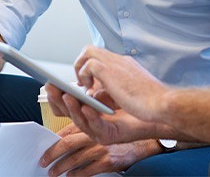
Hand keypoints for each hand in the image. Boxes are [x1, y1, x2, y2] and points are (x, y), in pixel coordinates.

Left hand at [39, 123, 158, 176]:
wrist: (144, 140)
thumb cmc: (125, 130)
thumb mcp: (106, 121)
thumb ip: (89, 124)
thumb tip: (68, 133)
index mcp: (92, 123)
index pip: (68, 130)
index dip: (54, 139)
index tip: (45, 146)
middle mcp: (95, 134)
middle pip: (67, 144)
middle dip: (52, 154)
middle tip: (43, 161)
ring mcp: (100, 148)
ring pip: (74, 159)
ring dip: (61, 167)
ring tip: (53, 172)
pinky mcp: (108, 161)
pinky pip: (87, 170)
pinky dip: (77, 175)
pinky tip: (71, 176)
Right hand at [48, 84, 166, 145]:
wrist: (160, 110)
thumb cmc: (140, 97)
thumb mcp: (113, 83)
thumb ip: (96, 81)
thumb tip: (85, 74)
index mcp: (91, 108)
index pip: (69, 103)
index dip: (58, 95)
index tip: (50, 83)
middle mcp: (93, 120)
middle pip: (69, 112)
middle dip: (58, 100)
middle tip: (52, 88)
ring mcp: (101, 130)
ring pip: (80, 120)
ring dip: (72, 107)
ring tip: (68, 95)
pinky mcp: (110, 136)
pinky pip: (97, 127)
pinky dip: (91, 117)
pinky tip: (88, 107)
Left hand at [74, 46, 169, 120]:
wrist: (161, 103)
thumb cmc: (150, 103)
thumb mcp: (129, 93)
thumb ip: (113, 90)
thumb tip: (96, 94)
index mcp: (126, 64)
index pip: (103, 56)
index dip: (93, 67)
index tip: (90, 83)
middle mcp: (120, 60)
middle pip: (92, 49)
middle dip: (82, 64)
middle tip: (83, 82)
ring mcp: (115, 63)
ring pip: (87, 51)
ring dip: (81, 68)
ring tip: (83, 85)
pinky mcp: (109, 71)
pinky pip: (88, 64)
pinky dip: (85, 76)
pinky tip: (91, 90)